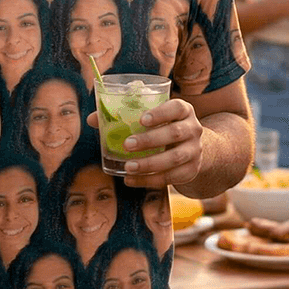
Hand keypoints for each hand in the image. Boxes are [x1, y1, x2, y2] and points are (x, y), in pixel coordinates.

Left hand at [86, 98, 203, 188]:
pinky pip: (171, 177)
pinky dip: (150, 180)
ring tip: (128, 167)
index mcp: (183, 110)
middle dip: (150, 140)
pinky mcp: (191, 170)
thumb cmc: (163, 128)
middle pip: (174, 133)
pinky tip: (131, 179)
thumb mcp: (152, 118)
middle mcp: (193, 129)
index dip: (160, 113)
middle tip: (127, 145)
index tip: (141, 119)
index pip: (176, 108)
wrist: (192, 148)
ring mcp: (195, 150)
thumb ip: (124, 116)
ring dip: (150, 163)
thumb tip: (93, 119)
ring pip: (174, 158)